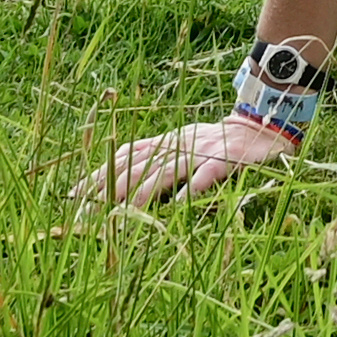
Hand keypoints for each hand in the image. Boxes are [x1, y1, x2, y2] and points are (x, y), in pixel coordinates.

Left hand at [74, 116, 295, 207]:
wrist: (263, 124)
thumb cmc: (221, 143)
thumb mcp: (185, 145)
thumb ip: (157, 158)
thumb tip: (122, 179)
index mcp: (166, 141)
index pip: (124, 156)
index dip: (98, 174)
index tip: (73, 196)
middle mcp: (178, 143)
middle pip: (138, 165)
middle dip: (109, 189)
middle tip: (87, 213)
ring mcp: (201, 150)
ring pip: (166, 171)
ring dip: (142, 192)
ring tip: (121, 212)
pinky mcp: (226, 159)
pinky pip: (206, 175)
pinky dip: (192, 189)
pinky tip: (178, 206)